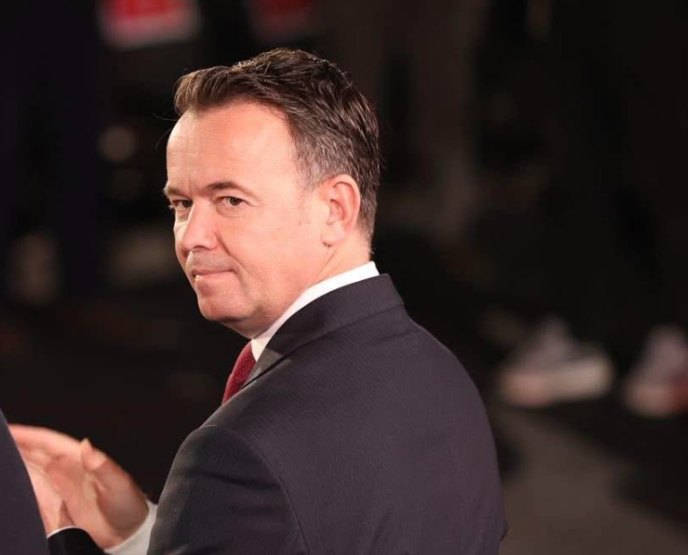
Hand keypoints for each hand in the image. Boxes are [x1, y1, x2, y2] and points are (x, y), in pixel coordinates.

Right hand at [11, 425, 148, 548]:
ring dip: (16, 461)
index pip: (50, 443)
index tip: (10, 429)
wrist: (127, 533)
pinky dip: (21, 484)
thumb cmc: (127, 504)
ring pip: (32, 469)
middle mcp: (68, 470)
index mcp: (81, 459)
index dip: (30, 435)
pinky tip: (10, 481)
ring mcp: (61, 487)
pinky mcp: (57, 504)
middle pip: (36, 453)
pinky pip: (34, 490)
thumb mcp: (119, 484)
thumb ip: (104, 466)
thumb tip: (86, 446)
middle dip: (16, 445)